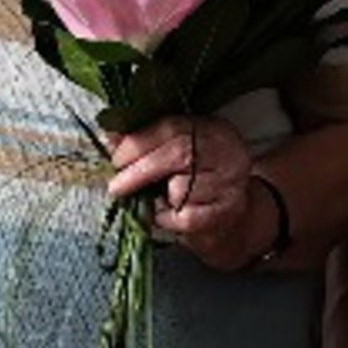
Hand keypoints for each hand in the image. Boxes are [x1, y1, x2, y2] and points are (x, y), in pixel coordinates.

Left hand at [109, 114, 264, 269]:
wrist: (236, 220)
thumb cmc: (198, 183)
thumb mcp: (176, 155)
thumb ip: (147, 142)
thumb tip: (111, 137)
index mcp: (213, 128)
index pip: (172, 127)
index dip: (139, 142)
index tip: (116, 158)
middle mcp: (228, 151)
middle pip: (179, 154)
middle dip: (139, 170)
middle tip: (117, 186)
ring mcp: (231, 182)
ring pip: (181, 188)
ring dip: (161, 198)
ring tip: (165, 199)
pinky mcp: (227, 212)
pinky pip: (185, 216)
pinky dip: (169, 219)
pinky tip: (172, 215)